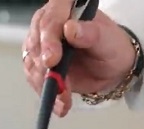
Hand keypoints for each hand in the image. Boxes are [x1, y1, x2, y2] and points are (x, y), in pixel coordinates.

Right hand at [23, 0, 135, 116]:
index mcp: (65, 9)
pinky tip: (60, 104)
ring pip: (32, 64)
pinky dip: (47, 94)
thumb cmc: (111, 47)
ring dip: (46, 84)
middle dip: (45, 67)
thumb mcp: (108, 40)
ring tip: (63, 97)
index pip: (51, 19)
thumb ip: (91, 33)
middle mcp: (48, 24)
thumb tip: (71, 29)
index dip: (48, 38)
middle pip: (36, 42)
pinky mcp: (38, 65)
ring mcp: (41, 45)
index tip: (52, 59)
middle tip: (57, 84)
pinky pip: (35, 80)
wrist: (111, 66)